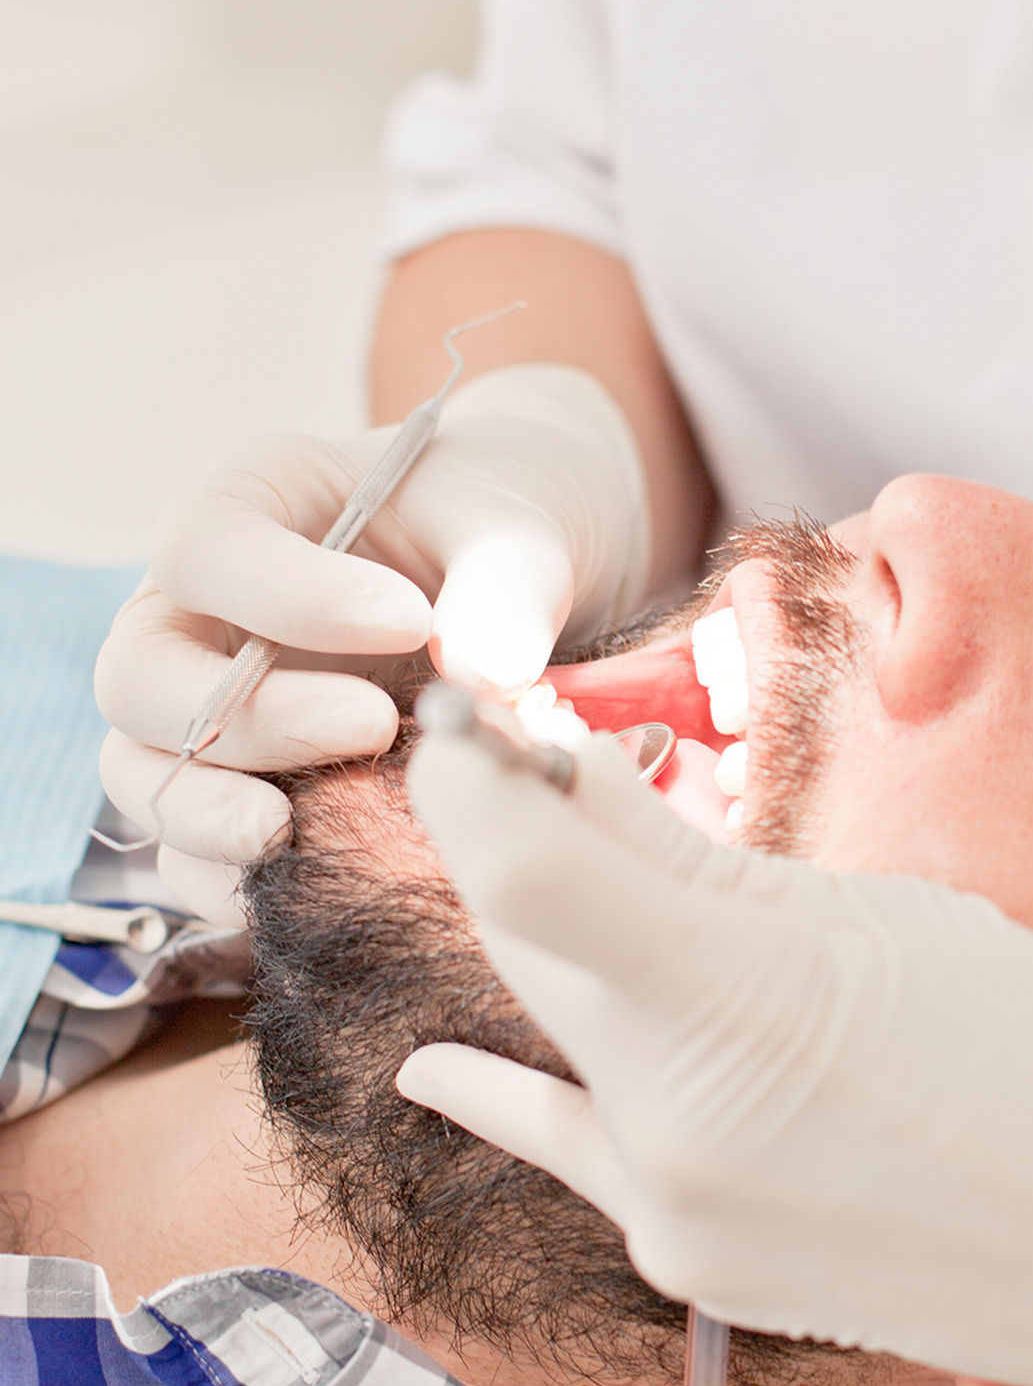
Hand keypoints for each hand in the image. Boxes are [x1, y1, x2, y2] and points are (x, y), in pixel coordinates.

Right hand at [95, 365, 649, 919]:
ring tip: (302, 830)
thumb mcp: (521, 531)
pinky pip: (197, 854)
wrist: (535, 588)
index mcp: (250, 505)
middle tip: (372, 726)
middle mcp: (203, 610)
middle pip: (143, 678)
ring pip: (148, 777)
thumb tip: (487, 674)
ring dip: (213, 818)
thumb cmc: (507, 529)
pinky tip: (322, 879)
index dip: (287, 594)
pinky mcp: (245, 789)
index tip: (410, 621)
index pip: (203, 548)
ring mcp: (212, 707)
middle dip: (247, 721)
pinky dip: (239, 880)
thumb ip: (507, 585)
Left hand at [398, 730, 1032, 1385]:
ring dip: (551, 942)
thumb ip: (707, 859)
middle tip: (512, 760)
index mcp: (743, 1000)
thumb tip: (577, 774)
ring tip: (565, 856)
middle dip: (506, 834)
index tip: (463, 712)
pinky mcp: (687, 1268)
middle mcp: (673, 1122)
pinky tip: (446, 1071)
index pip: (522, 867)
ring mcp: (672, 1213)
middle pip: (525, 939)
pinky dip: (534, 1088)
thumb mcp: (884, 917)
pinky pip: (585, 1149)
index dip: (469, 775)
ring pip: (558, 1039)